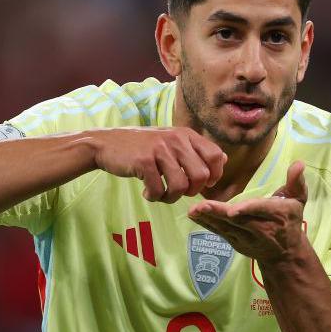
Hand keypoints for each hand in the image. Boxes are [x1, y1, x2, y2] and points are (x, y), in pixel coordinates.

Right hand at [89, 127, 226, 202]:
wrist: (106, 144)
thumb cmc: (143, 147)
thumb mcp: (172, 141)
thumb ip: (197, 150)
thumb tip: (224, 159)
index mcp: (186, 135)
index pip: (216, 156)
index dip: (214, 175)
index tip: (202, 185)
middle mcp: (176, 139)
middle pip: (201, 176)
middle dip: (192, 191)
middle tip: (178, 191)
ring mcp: (160, 149)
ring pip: (181, 186)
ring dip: (171, 197)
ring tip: (161, 194)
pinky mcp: (144, 161)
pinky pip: (159, 190)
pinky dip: (154, 197)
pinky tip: (147, 192)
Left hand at [187, 161, 308, 264]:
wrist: (285, 254)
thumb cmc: (291, 221)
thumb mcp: (299, 200)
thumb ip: (296, 181)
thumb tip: (299, 163)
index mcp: (277, 215)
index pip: (261, 211)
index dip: (248, 210)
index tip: (233, 210)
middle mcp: (261, 229)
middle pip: (238, 220)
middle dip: (219, 214)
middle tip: (202, 206)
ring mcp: (247, 238)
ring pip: (226, 228)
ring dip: (209, 219)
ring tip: (193, 210)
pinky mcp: (236, 243)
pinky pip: (220, 233)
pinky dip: (207, 225)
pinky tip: (194, 216)